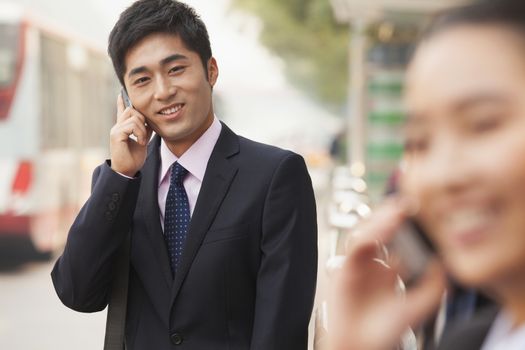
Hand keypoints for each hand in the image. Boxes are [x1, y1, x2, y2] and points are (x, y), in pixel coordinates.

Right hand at [110, 94, 152, 176]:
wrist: (128, 171)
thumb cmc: (133, 158)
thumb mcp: (142, 140)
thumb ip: (144, 129)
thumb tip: (150, 121)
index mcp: (122, 128)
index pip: (121, 111)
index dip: (121, 102)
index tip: (120, 93)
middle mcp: (117, 127)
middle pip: (131, 110)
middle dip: (143, 119)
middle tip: (145, 134)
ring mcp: (115, 130)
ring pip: (134, 117)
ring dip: (142, 129)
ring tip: (142, 140)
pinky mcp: (116, 135)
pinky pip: (131, 126)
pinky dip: (140, 133)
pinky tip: (140, 142)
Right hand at [327, 199, 445, 349]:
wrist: (361, 346)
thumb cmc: (385, 332)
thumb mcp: (416, 307)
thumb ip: (432, 287)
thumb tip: (443, 263)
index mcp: (389, 268)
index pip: (397, 237)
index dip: (406, 222)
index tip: (422, 210)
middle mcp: (372, 262)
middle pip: (379, 229)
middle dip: (392, 214)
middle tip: (409, 202)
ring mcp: (358, 264)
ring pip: (366, 231)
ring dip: (381, 219)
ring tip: (399, 211)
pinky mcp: (344, 268)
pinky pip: (356, 245)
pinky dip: (370, 235)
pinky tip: (385, 229)